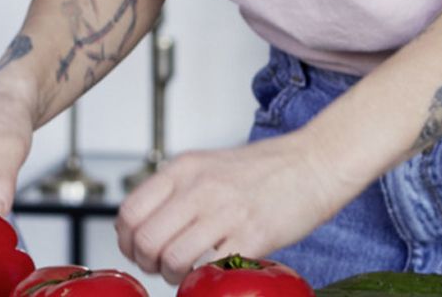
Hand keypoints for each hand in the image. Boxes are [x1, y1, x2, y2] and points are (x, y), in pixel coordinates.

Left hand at [116, 133, 358, 284]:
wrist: (314, 162)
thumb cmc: (264, 169)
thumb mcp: (207, 166)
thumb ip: (176, 191)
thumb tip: (146, 225)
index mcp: (183, 169)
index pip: (130, 211)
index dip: (127, 241)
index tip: (138, 251)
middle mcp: (199, 188)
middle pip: (146, 239)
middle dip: (148, 263)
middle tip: (162, 266)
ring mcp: (225, 212)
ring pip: (172, 258)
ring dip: (174, 275)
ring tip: (187, 272)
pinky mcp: (253, 236)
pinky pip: (212, 268)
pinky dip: (205, 278)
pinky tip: (213, 272)